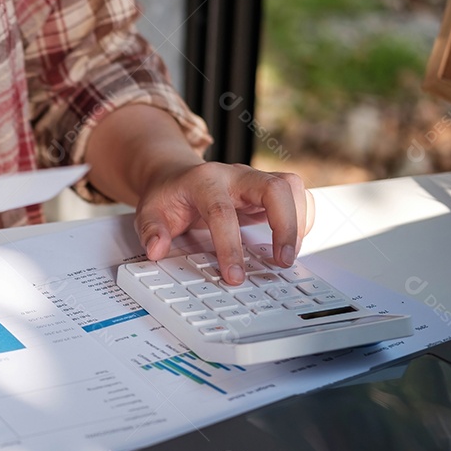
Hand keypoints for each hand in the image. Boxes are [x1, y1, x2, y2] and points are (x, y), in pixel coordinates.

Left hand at [134, 162, 314, 284]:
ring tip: (288, 255)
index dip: (230, 246)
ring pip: (291, 186)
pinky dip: (302, 218)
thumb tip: (157, 250)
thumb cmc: (168, 196)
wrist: (177, 175)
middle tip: (282, 261)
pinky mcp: (268, 189)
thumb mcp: (149, 211)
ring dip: (298, 221)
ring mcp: (254, 179)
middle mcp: (235, 175)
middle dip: (284, 225)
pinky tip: (292, 242)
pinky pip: (296, 195)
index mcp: (204, 181)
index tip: (234, 276)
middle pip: (273, 187)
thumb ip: (151, 230)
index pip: (222, 212)